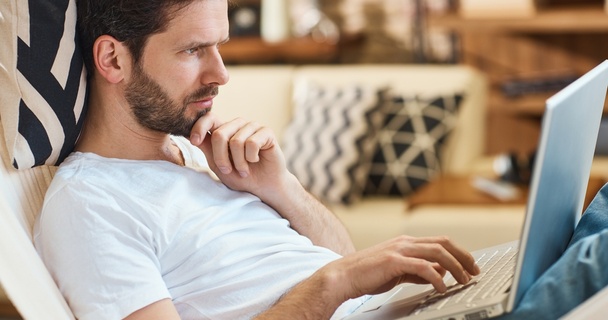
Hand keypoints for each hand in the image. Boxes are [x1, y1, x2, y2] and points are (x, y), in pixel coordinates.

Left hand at [189, 113, 292, 200]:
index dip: (199, 127)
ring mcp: (252, 127)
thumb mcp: (218, 165)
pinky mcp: (266, 132)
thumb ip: (206, 148)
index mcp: (224, 130)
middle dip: (221, 157)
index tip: (194, 142)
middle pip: (220, 134)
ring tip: (244, 170)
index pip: (209, 118)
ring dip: (239, 162)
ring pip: (236, 141)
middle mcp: (238, 125)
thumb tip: (187, 134)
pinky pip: (252, 143)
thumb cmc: (241, 177)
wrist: (264, 188)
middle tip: (228, 170)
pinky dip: (252, 158)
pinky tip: (256, 160)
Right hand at [319, 235, 479, 299]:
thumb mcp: (398, 272)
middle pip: (443, 243)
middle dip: (463, 257)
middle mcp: (405, 242)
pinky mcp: (393, 261)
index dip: (459, 252)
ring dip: (455, 267)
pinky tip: (442, 288)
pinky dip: (437, 278)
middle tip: (475, 271)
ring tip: (463, 280)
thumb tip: (439, 274)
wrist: (343, 276)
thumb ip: (417, 271)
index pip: (440, 242)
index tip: (471, 265)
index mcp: (406, 242)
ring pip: (437, 252)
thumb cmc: (367, 275)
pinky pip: (423, 267)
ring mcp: (399, 250)